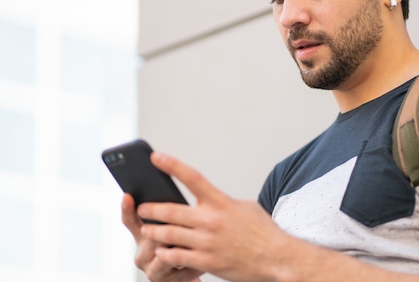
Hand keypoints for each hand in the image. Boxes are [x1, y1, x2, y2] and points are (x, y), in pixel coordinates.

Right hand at [121, 193, 202, 281]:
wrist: (189, 275)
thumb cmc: (182, 248)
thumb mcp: (170, 232)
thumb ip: (169, 218)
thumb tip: (176, 200)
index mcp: (140, 238)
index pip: (130, 221)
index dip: (127, 209)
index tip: (128, 196)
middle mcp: (142, 256)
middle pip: (150, 236)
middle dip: (166, 229)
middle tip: (182, 221)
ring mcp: (153, 271)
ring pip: (164, 255)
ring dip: (181, 247)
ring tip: (195, 240)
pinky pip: (182, 268)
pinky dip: (195, 262)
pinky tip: (205, 256)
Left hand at [137, 152, 292, 281]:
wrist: (276, 258)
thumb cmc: (262, 231)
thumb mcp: (244, 206)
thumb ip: (221, 201)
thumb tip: (207, 198)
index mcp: (220, 202)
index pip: (191, 177)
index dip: (171, 165)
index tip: (155, 157)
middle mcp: (211, 220)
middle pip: (171, 210)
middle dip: (151, 209)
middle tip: (142, 208)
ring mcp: (207, 242)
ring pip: (169, 234)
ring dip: (153, 231)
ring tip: (146, 230)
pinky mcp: (207, 262)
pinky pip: (177, 257)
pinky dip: (166, 253)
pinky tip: (161, 252)